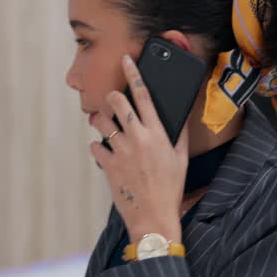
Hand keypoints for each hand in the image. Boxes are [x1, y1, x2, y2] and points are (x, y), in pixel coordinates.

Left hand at [89, 54, 187, 242]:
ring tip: (104, 124)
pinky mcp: (107, 164)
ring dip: (100, 120)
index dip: (134, 74)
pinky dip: (98, 146)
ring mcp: (120, 151)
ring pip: (101, 122)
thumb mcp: (181, 159)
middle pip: (117, 103)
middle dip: (112, 97)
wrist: (153, 216)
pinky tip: (105, 151)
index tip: (127, 60)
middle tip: (112, 99)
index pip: (144, 96)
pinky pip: (95, 146)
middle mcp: (137, 138)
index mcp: (157, 134)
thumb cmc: (170, 188)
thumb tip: (181, 115)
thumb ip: (180, 134)